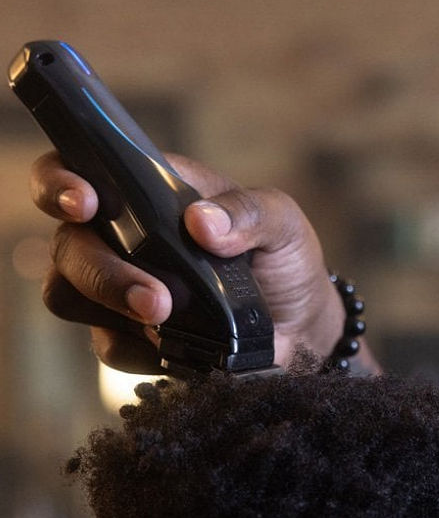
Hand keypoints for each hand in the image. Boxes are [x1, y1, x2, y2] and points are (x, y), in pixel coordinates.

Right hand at [31, 150, 371, 372]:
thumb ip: (250, 212)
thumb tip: (202, 222)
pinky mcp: (129, 336)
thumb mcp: (282, 222)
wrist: (301, 326)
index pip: (77, 168)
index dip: (59, 182)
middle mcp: (120, 236)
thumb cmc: (283, 259)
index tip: (84, 202)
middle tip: (156, 298)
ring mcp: (118, 288)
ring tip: (167, 317)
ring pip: (68, 295)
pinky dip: (142, 348)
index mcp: (148, 192)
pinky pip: (109, 345)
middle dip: (100, 270)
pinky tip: (180, 346)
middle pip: (68, 244)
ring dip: (111, 306)